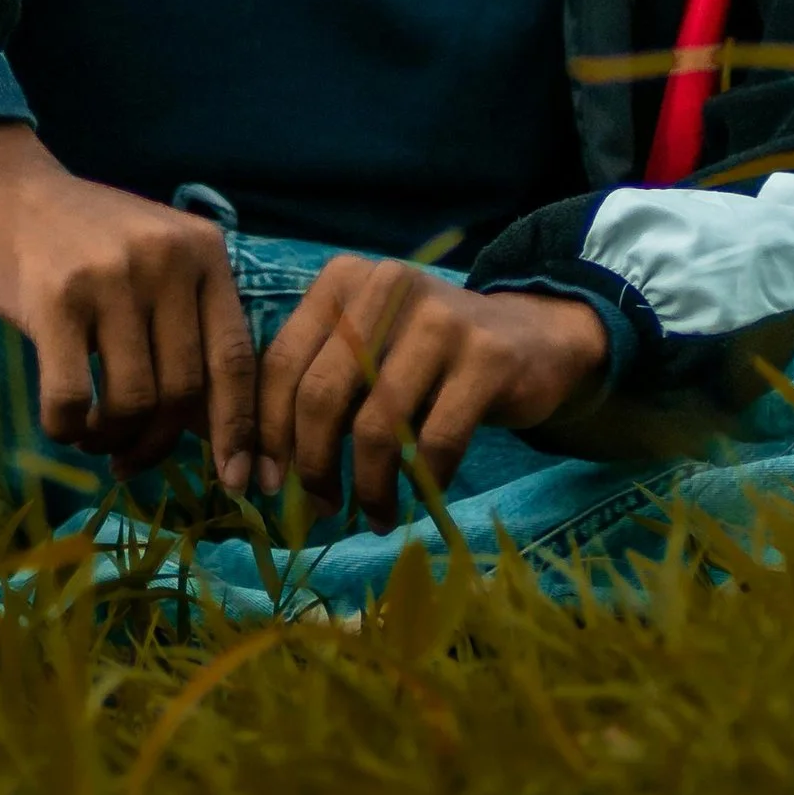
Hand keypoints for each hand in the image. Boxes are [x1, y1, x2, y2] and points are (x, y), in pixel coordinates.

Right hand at [0, 120, 255, 484]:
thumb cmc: (81, 238)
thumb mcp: (153, 262)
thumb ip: (187, 326)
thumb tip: (215, 433)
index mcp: (203, 250)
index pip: (237, 359)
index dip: (238, 430)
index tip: (237, 483)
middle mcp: (166, 258)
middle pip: (182, 392)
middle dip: (157, 443)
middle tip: (128, 457)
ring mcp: (111, 275)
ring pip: (132, 403)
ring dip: (110, 439)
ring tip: (93, 432)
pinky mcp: (54, 298)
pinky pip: (73, 401)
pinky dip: (67, 430)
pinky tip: (61, 420)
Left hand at [254, 257, 608, 527]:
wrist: (529, 339)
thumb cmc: (426, 356)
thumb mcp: (367, 349)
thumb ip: (317, 385)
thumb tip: (264, 470)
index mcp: (344, 280)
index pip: (282, 362)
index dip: (267, 432)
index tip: (265, 484)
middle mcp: (387, 287)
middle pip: (321, 394)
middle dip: (312, 465)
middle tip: (320, 508)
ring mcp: (440, 319)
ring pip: (376, 425)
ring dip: (368, 486)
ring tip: (372, 514)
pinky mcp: (486, 358)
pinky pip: (435, 442)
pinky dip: (419, 485)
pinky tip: (417, 500)